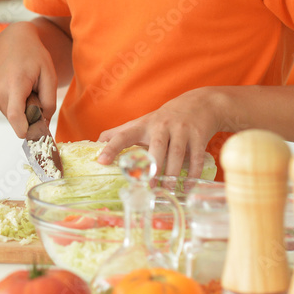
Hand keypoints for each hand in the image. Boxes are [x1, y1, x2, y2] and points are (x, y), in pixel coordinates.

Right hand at [0, 22, 57, 137]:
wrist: (12, 39)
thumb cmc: (34, 55)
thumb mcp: (49, 75)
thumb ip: (49, 102)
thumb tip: (43, 123)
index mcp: (14, 85)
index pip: (16, 118)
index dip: (27, 131)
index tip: (36, 133)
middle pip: (17, 120)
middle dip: (29, 115)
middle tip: (36, 95)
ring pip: (12, 116)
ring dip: (22, 109)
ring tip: (26, 87)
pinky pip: (6, 109)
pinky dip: (15, 104)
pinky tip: (17, 86)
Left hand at [96, 88, 220, 177]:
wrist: (198, 104)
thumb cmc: (163, 119)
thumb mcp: (141, 123)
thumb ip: (119, 133)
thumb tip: (95, 143)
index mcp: (143, 126)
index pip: (123, 136)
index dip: (111, 148)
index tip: (101, 161)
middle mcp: (162, 126)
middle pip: (157, 147)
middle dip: (153, 166)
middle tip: (147, 184)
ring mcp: (182, 130)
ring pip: (177, 154)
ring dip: (172, 174)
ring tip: (167, 190)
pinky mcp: (199, 136)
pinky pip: (197, 157)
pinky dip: (193, 173)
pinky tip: (188, 186)